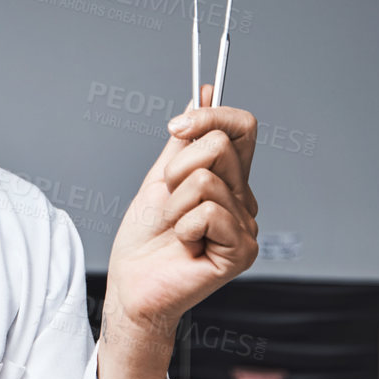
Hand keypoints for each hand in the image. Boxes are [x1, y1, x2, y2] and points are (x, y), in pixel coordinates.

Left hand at [104, 83, 259, 343]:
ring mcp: (246, 226)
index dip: (211, 116)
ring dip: (175, 204)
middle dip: (177, 169)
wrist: (131, 284)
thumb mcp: (161, 177)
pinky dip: (183, 227)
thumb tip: (203, 93)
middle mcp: (243, 200)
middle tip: (167, 201)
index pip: (242, 128)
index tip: (175, 128)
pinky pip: (207, 212)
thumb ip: (185, 139)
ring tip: (174, 229)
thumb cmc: (145, 239)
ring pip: (207, 180)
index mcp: (229, 180)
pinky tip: (185, 247)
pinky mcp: (242, 251)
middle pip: (220, 146)